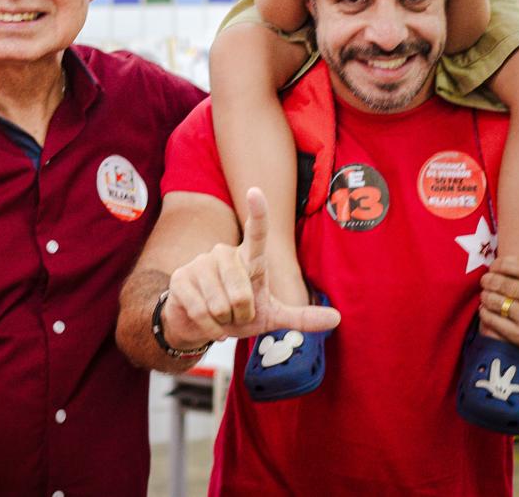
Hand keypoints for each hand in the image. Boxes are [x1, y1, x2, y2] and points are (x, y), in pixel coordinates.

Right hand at [160, 188, 340, 350]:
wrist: (199, 325)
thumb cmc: (238, 315)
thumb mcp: (272, 316)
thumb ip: (302, 317)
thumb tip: (337, 317)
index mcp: (248, 258)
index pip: (257, 232)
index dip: (258, 213)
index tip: (255, 191)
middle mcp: (223, 254)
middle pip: (241, 294)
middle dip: (241, 316)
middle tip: (235, 315)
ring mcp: (199, 264)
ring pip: (221, 305)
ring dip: (224, 322)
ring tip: (219, 316)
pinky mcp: (181, 279)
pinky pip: (202, 312)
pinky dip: (209, 328)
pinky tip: (208, 324)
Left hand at [479, 207, 518, 357]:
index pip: (506, 263)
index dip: (496, 265)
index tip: (496, 268)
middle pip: (496, 282)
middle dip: (488, 281)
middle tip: (489, 282)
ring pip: (491, 300)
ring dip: (486, 297)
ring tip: (490, 296)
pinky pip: (491, 320)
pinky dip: (486, 315)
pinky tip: (492, 311)